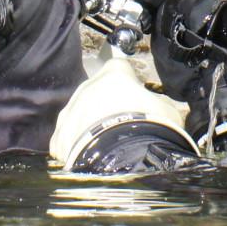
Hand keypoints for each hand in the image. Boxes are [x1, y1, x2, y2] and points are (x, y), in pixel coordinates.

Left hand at [49, 54, 195, 171]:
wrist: (122, 158)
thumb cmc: (149, 128)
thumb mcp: (166, 111)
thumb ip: (158, 105)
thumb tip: (162, 111)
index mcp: (114, 75)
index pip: (119, 67)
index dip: (128, 79)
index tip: (135, 92)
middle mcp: (87, 88)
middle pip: (96, 91)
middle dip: (107, 103)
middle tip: (122, 122)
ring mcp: (70, 112)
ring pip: (79, 113)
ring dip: (89, 123)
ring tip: (105, 142)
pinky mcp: (60, 137)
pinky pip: (67, 138)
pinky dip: (77, 145)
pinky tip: (90, 155)